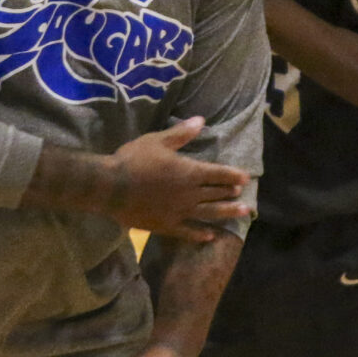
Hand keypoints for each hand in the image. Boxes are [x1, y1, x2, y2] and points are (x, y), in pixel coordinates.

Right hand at [109, 117, 252, 240]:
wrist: (111, 187)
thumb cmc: (133, 159)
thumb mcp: (157, 141)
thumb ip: (181, 134)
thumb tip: (201, 120)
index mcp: (188, 172)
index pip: (217, 173)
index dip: (233, 175)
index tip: (246, 177)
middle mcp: (189, 194)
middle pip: (216, 194)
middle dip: (231, 194)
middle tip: (245, 197)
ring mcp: (179, 212)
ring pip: (208, 213)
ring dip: (226, 213)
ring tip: (242, 214)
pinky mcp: (166, 226)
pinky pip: (188, 232)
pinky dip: (200, 234)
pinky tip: (210, 236)